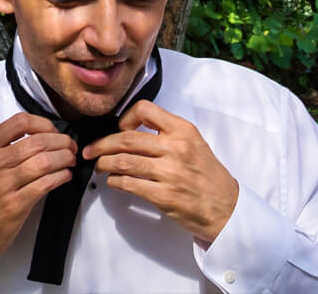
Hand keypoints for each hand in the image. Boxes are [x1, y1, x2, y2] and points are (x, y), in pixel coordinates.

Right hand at [0, 112, 76, 270]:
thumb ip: (2, 147)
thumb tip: (39, 135)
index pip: (20, 122)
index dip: (44, 124)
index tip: (53, 131)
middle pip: (38, 141)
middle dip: (61, 142)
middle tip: (69, 146)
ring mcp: (3, 184)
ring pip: (45, 161)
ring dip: (65, 158)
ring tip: (70, 160)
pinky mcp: (15, 204)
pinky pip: (46, 183)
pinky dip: (61, 176)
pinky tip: (65, 175)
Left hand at [84, 101, 239, 245]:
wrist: (226, 207)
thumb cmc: (209, 177)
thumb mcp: (195, 143)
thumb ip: (168, 134)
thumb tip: (132, 131)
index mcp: (183, 131)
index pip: (145, 110)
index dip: (125, 118)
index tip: (119, 128)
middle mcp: (176, 148)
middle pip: (127, 138)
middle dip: (102, 144)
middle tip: (91, 150)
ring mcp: (169, 172)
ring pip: (124, 161)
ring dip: (104, 163)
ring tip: (98, 166)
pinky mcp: (164, 196)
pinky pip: (129, 184)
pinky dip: (115, 182)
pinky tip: (112, 182)